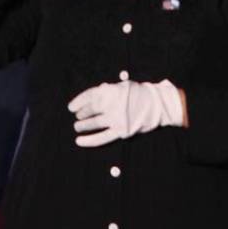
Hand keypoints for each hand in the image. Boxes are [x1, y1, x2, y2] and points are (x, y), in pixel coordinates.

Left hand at [68, 79, 184, 146]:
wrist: (157, 104)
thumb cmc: (138, 94)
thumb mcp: (122, 87)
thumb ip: (107, 91)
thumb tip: (91, 97)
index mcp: (111, 91)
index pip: (90, 95)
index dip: (78, 102)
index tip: (71, 108)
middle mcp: (112, 104)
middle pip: (90, 110)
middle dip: (82, 114)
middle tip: (78, 116)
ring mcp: (116, 118)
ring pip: (93, 124)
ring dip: (83, 126)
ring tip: (78, 127)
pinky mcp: (120, 131)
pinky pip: (102, 137)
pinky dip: (89, 140)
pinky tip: (79, 141)